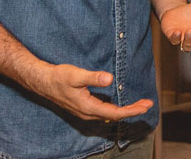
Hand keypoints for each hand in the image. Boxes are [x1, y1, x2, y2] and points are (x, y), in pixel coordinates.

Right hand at [36, 63, 152, 120]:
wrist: (43, 82)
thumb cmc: (59, 77)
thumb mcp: (76, 75)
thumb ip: (93, 77)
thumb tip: (110, 78)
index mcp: (88, 107)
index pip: (115, 113)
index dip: (131, 111)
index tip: (145, 106)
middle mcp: (88, 113)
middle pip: (115, 116)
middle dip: (132, 111)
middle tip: (148, 104)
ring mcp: (85, 112)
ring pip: (109, 116)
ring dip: (125, 111)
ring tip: (140, 104)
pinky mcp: (84, 108)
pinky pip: (104, 113)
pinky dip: (116, 110)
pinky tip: (121, 105)